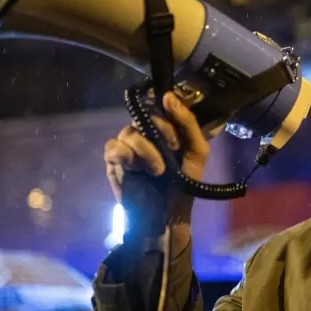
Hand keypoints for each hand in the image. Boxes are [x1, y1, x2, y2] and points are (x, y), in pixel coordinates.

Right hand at [104, 92, 218, 243]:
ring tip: (159, 170)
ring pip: (130, 132)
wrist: (170, 215)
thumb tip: (169, 95)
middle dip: (162, 131)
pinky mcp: (114, 162)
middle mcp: (145, 133)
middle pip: (144, 114)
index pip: (159, 105)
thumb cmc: (185, 184)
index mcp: (165, 129)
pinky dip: (126, 156)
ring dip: (148, 150)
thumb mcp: (197, 151)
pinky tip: (139, 170)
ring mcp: (128, 147)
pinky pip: (113, 146)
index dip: (168, 114)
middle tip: (173, 150)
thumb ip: (188, 122)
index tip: (179, 134)